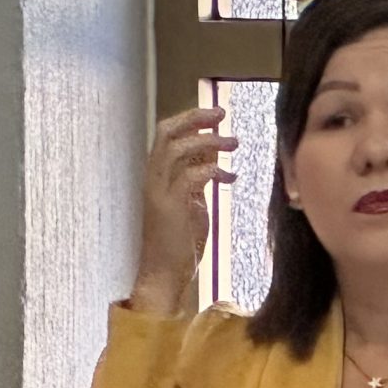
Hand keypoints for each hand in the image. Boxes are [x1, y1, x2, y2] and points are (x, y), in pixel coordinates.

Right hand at [131, 107, 237, 315]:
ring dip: (208, 142)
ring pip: (176, 150)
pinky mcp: (169, 208)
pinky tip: (231, 177)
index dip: (189, 120)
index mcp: (156, 176)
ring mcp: (158, 192)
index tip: (215, 115)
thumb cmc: (180, 242)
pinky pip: (190, 177)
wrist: (163, 274)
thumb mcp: (192, 203)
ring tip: (234, 142)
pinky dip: (212, 171)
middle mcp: (153, 179)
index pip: (165, 135)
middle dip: (194, 119)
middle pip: (166, 134)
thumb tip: (214, 158)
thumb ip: (197, 180)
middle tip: (222, 113)